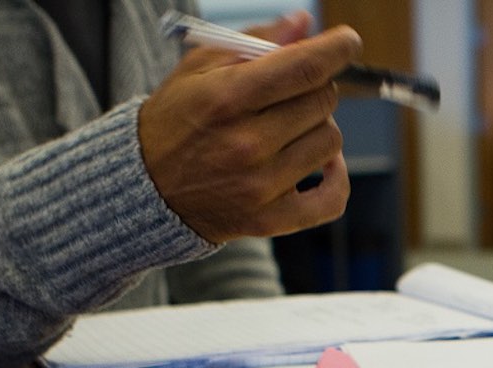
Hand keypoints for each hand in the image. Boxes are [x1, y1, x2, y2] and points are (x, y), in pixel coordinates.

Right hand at [138, 18, 361, 242]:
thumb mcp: (200, 69)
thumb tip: (304, 23)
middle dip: (314, 88)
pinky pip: (332, 199)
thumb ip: (255, 41)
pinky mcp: (268, 220)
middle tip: (292, 92)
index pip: (305, 68)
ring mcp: (259, 186)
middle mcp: (246, 144)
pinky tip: (324, 164)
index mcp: (226, 99)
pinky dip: (336, 178)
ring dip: (318, 128)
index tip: (347, 41)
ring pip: (330, 141)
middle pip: (322, 101)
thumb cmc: (177, 119)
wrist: (145, 187)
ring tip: (289, 128)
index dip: (336, 49)